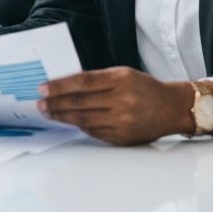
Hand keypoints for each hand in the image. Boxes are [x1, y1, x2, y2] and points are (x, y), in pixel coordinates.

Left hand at [37, 67, 193, 145]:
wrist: (172, 108)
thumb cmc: (144, 88)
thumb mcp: (123, 74)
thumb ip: (97, 80)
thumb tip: (65, 86)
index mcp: (120, 79)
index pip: (82, 82)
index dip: (60, 86)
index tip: (43, 88)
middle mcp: (122, 100)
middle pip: (80, 102)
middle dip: (56, 103)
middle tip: (40, 104)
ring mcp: (123, 121)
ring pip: (84, 119)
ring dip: (63, 117)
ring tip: (49, 113)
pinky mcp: (123, 137)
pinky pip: (95, 132)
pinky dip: (80, 127)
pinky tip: (70, 122)